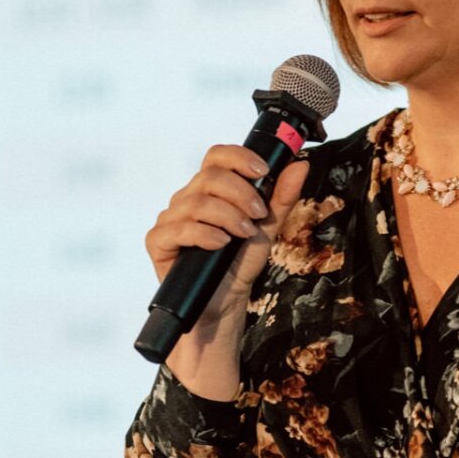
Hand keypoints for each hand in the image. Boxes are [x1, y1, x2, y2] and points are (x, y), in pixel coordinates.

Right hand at [145, 145, 310, 317]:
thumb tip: (299, 165)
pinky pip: (179, 228)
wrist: (226, 301)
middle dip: (241, 193)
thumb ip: (282, 197)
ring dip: (228, 216)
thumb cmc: (241, 262)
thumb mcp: (268, 228)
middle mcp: (187, 199)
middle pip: (209, 177)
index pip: (217, 156)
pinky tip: (220, 244)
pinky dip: (205, 234)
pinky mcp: (159, 241)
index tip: (263, 172)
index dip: (239, 157)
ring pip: (197, 202)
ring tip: (244, 234)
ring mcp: (171, 219)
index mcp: (210, 190)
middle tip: (258, 215)